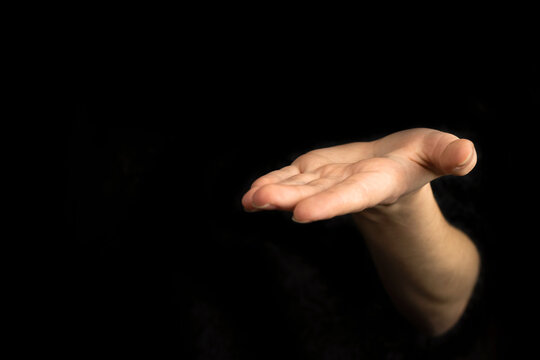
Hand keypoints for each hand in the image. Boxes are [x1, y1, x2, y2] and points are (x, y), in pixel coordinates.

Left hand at [242, 128, 476, 222]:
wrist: (392, 171)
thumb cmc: (418, 160)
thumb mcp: (437, 152)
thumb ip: (449, 155)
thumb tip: (467, 154)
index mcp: (376, 183)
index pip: (351, 195)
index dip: (328, 203)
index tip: (301, 213)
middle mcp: (346, 187)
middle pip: (316, 194)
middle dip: (288, 198)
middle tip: (260, 200)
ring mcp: (327, 181)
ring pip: (297, 187)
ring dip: (272, 192)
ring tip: (249, 199)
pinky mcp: (314, 173)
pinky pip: (291, 178)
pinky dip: (272, 183)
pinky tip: (251, 194)